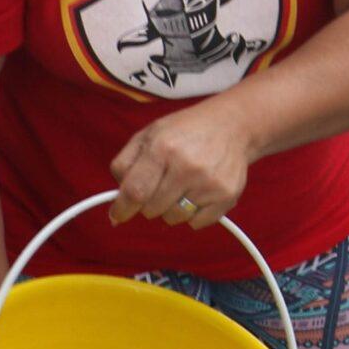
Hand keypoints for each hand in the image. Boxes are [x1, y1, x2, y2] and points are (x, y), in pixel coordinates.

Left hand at [108, 100, 257, 228]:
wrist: (233, 126)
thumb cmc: (185, 131)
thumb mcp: (148, 135)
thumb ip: (125, 165)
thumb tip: (116, 203)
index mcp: (163, 148)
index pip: (135, 191)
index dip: (122, 208)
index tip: (118, 215)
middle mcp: (187, 167)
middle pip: (152, 209)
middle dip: (149, 203)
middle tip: (160, 186)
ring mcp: (209, 183)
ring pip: (174, 218)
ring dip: (171, 209)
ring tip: (181, 188)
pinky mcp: (227, 196)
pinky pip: (197, 223)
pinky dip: (193, 214)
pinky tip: (198, 193)